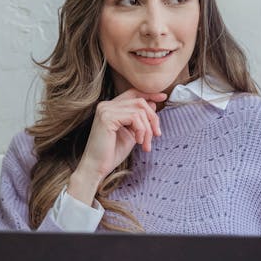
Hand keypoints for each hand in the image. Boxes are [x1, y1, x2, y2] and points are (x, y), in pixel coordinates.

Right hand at [67, 88, 166, 204]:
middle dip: (153, 118)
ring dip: (147, 129)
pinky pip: (134, 117)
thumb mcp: (131, 133)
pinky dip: (141, 130)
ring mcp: (105, 110)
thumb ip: (140, 119)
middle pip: (139, 101)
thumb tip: (153, 103)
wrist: (97, 167)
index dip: (149, 94)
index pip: (133, 93)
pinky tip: (138, 142)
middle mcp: (106, 105)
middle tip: (156, 135)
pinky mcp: (107, 118)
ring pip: (139, 110)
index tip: (163, 98)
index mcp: (110, 107)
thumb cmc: (112, 153)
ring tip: (145, 144)